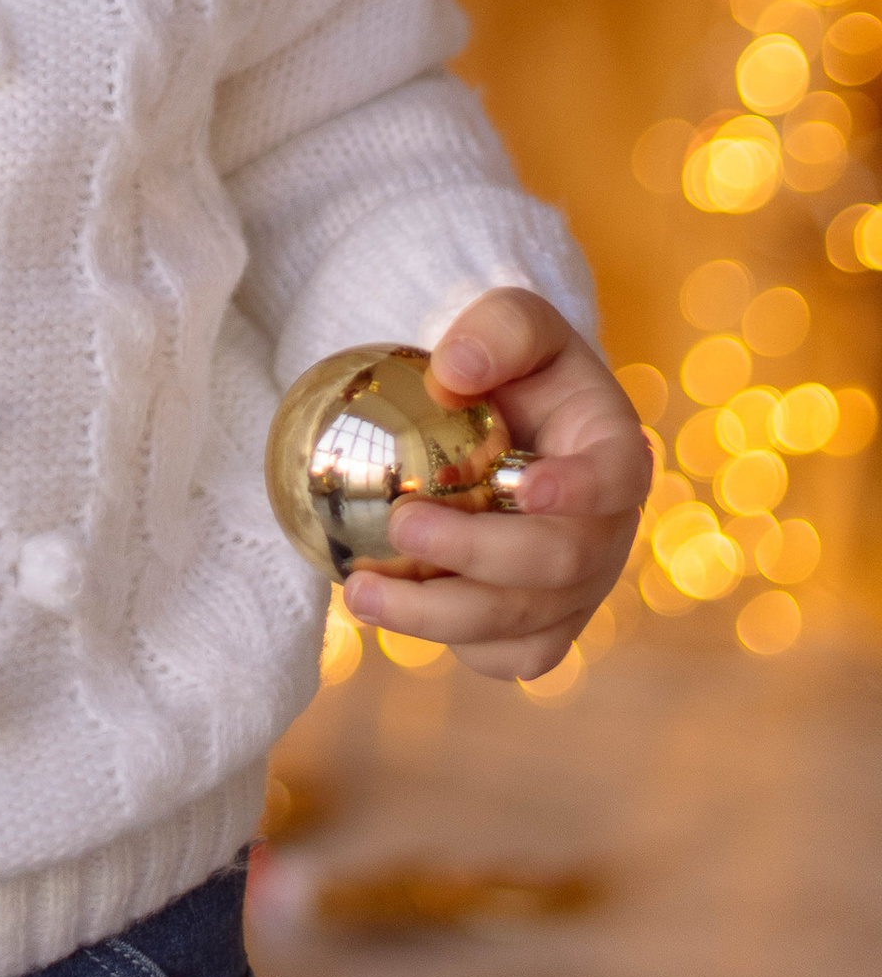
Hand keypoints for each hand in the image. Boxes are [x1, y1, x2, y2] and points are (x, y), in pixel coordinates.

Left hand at [344, 288, 648, 683]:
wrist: (503, 416)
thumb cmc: (511, 363)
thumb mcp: (513, 319)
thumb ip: (496, 331)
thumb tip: (454, 372)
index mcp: (615, 453)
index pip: (616, 477)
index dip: (579, 489)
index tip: (522, 484)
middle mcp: (608, 532)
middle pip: (560, 565)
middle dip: (478, 554)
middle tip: (401, 524)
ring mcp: (580, 589)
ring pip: (527, 625)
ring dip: (441, 617)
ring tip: (361, 592)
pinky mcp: (542, 625)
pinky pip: (509, 656)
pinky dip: (455, 644)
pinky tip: (395, 612)